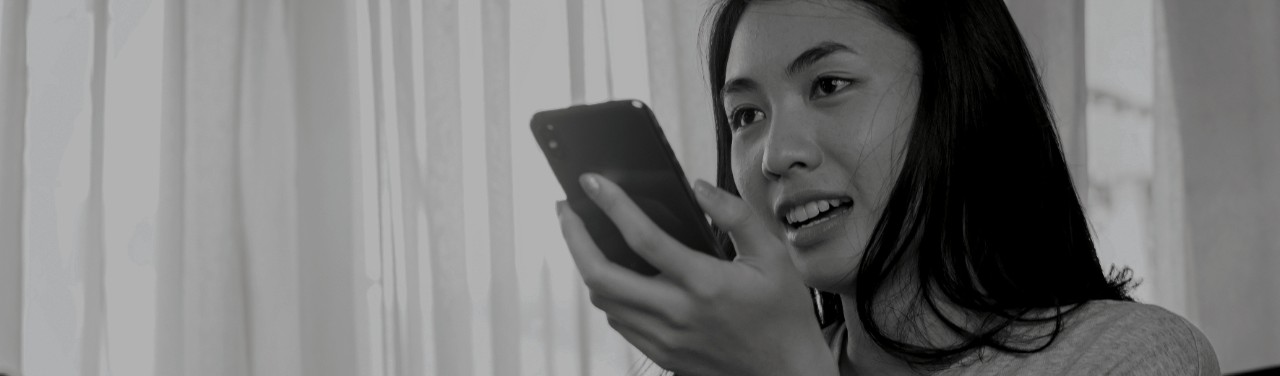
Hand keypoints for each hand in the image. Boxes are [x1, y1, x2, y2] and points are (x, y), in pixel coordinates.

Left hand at [556, 173, 837, 375]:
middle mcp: (677, 313)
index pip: (643, 238)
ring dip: (586, 266)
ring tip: (584, 237)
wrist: (786, 373)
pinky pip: (619, 322)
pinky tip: (613, 275)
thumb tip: (698, 187)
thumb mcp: (773, 257)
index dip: (612, 205)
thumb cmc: (783, 314)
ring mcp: (665, 338)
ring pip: (603, 301)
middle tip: (566, 210)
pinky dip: (607, 294)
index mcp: (704, 283)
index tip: (591, 182)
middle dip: (574, 237)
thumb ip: (736, 216)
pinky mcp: (662, 355)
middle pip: (601, 276)